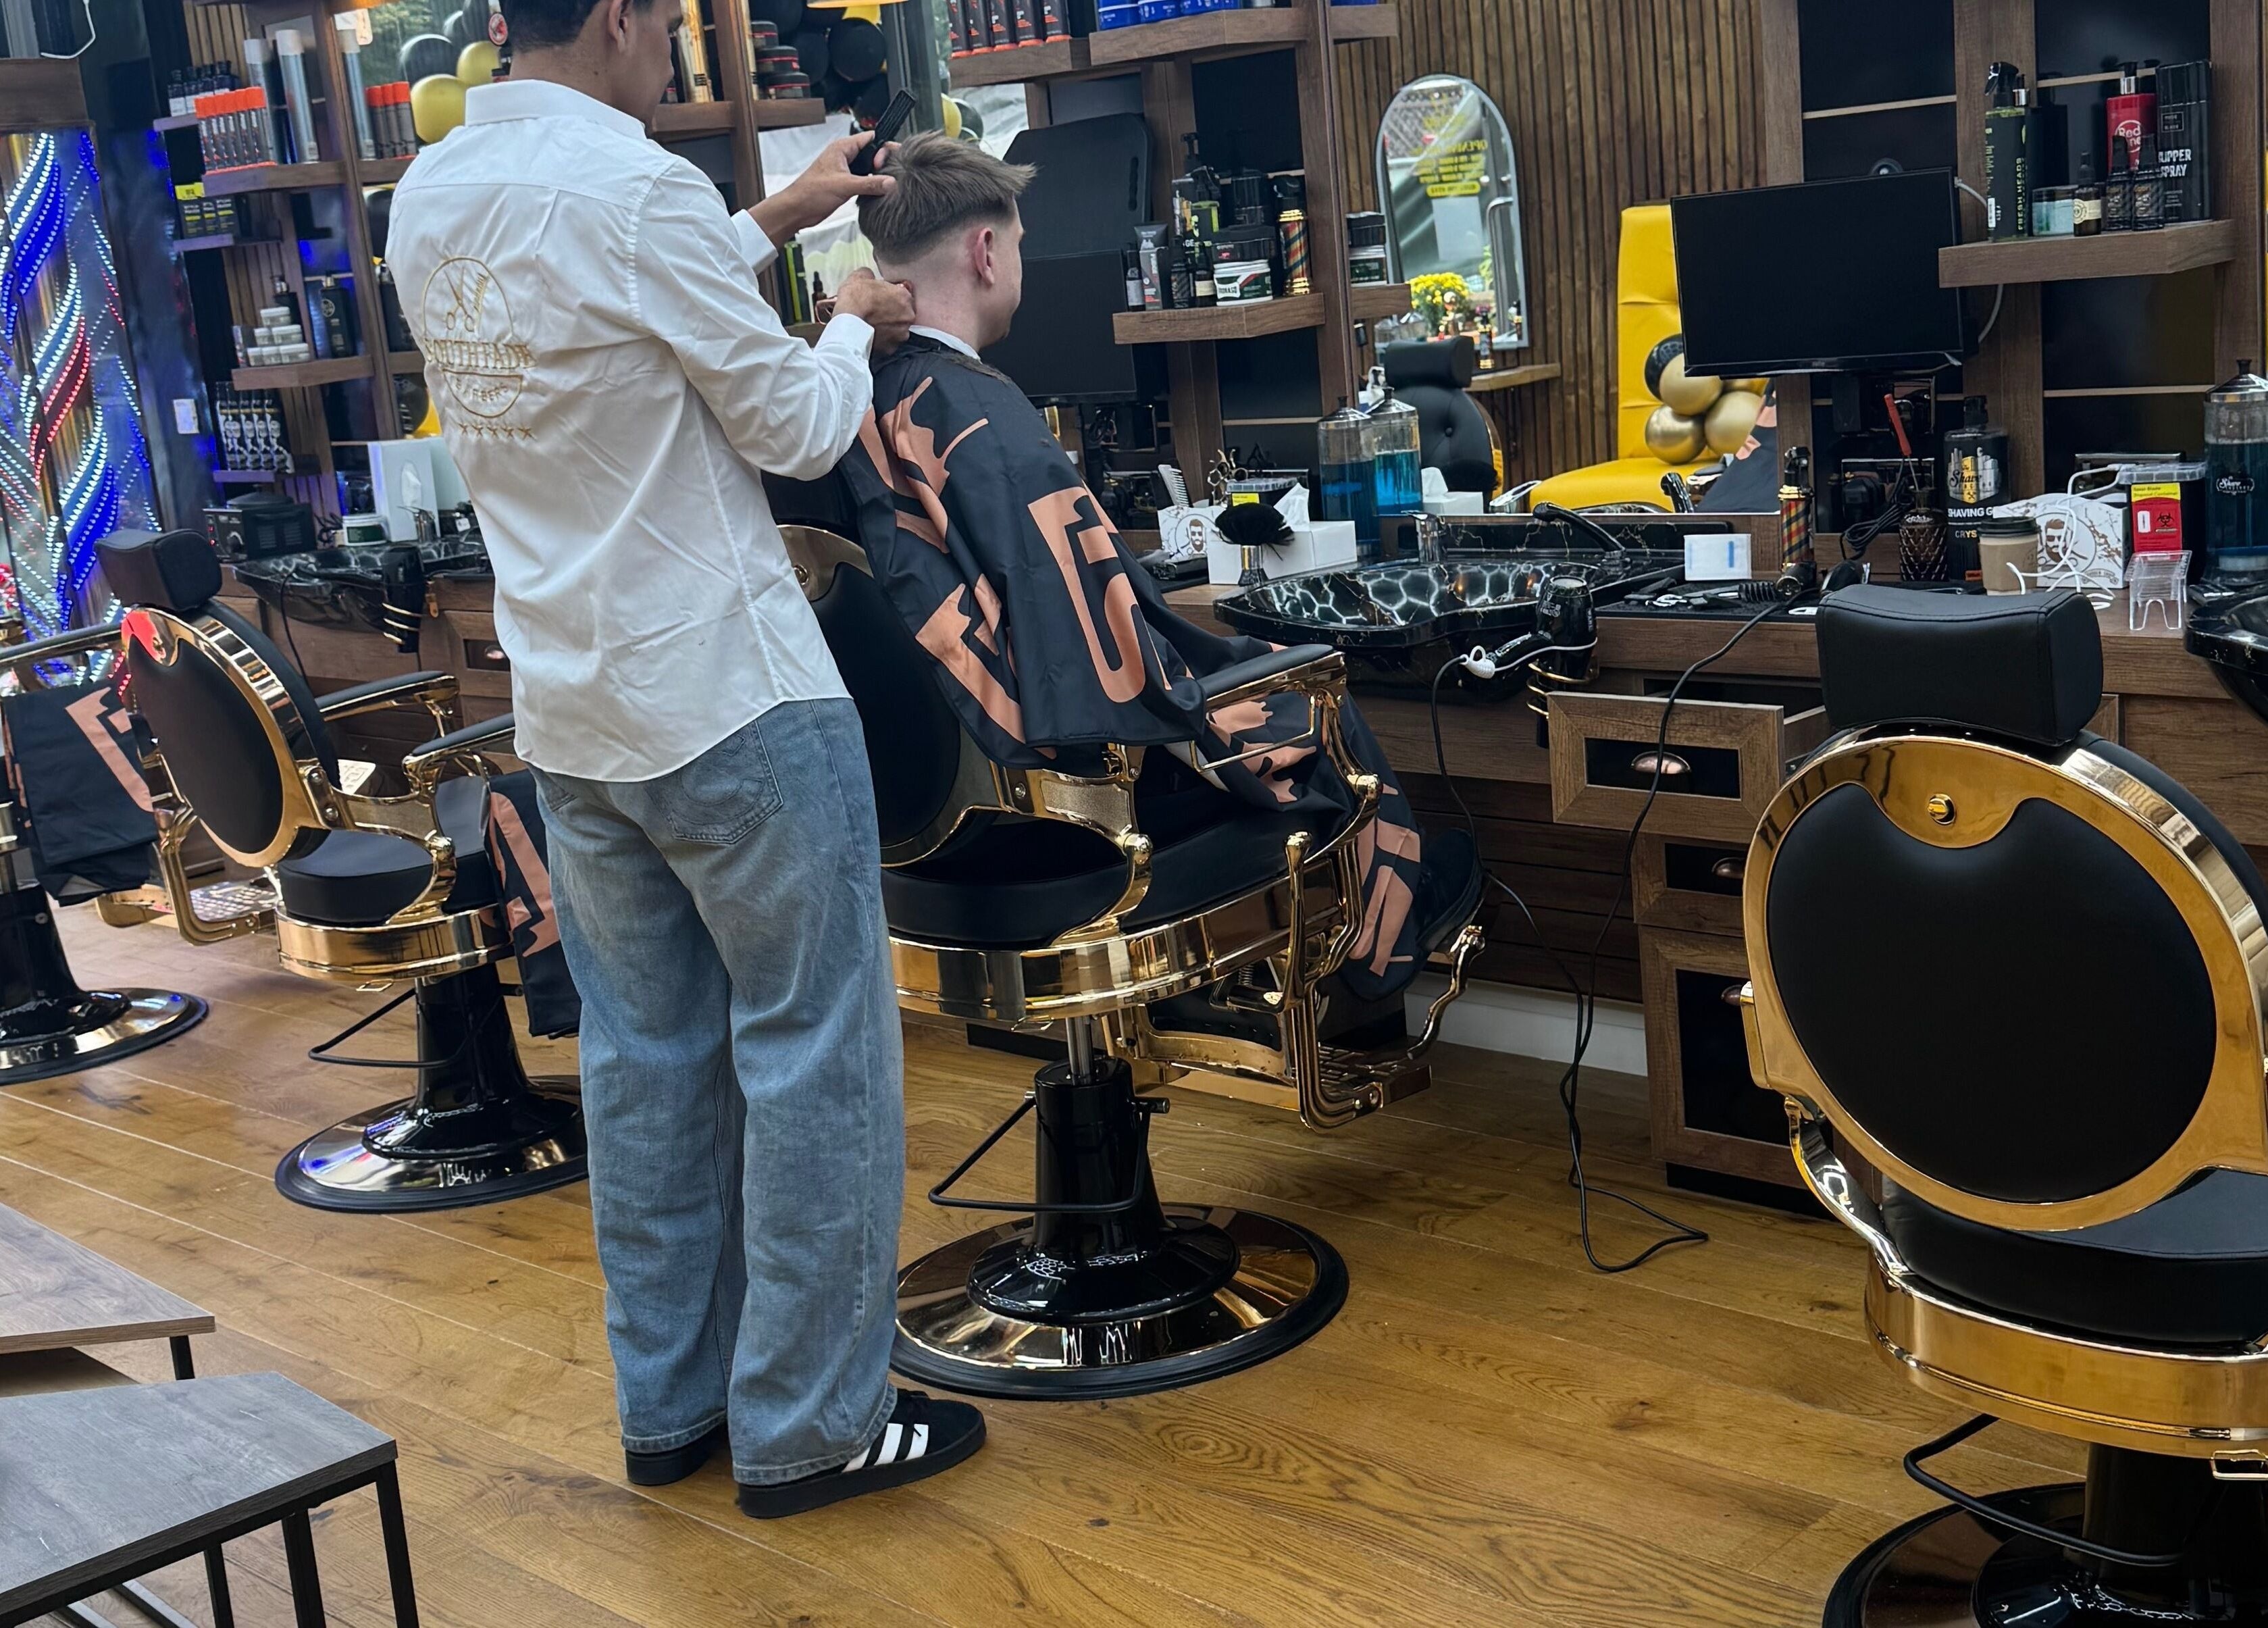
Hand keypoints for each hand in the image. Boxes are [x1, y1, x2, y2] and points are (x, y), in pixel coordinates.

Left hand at [747, 133, 896, 247]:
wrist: (797, 210)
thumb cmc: (812, 192)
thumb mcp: (844, 186)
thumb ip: (870, 184)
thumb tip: (891, 182)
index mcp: (842, 148)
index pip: (870, 138)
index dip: (883, 147)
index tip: (891, 160)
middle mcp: (845, 156)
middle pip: (872, 153)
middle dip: (883, 162)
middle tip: (892, 174)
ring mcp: (845, 170)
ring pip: (868, 168)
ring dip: (877, 175)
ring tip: (889, 183)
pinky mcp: (845, 184)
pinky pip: (864, 180)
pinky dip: (872, 185)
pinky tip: (879, 193)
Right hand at [831, 268, 915, 348]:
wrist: (848, 324)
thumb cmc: (855, 299)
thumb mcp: (859, 276)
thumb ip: (869, 274)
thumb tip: (868, 276)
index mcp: (904, 297)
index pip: (902, 295)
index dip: (890, 297)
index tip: (880, 299)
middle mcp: (908, 316)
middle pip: (902, 314)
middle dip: (891, 313)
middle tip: (876, 312)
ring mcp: (901, 334)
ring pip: (896, 330)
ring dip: (888, 328)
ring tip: (872, 325)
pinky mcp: (891, 349)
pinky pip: (888, 343)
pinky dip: (881, 340)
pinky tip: (870, 335)